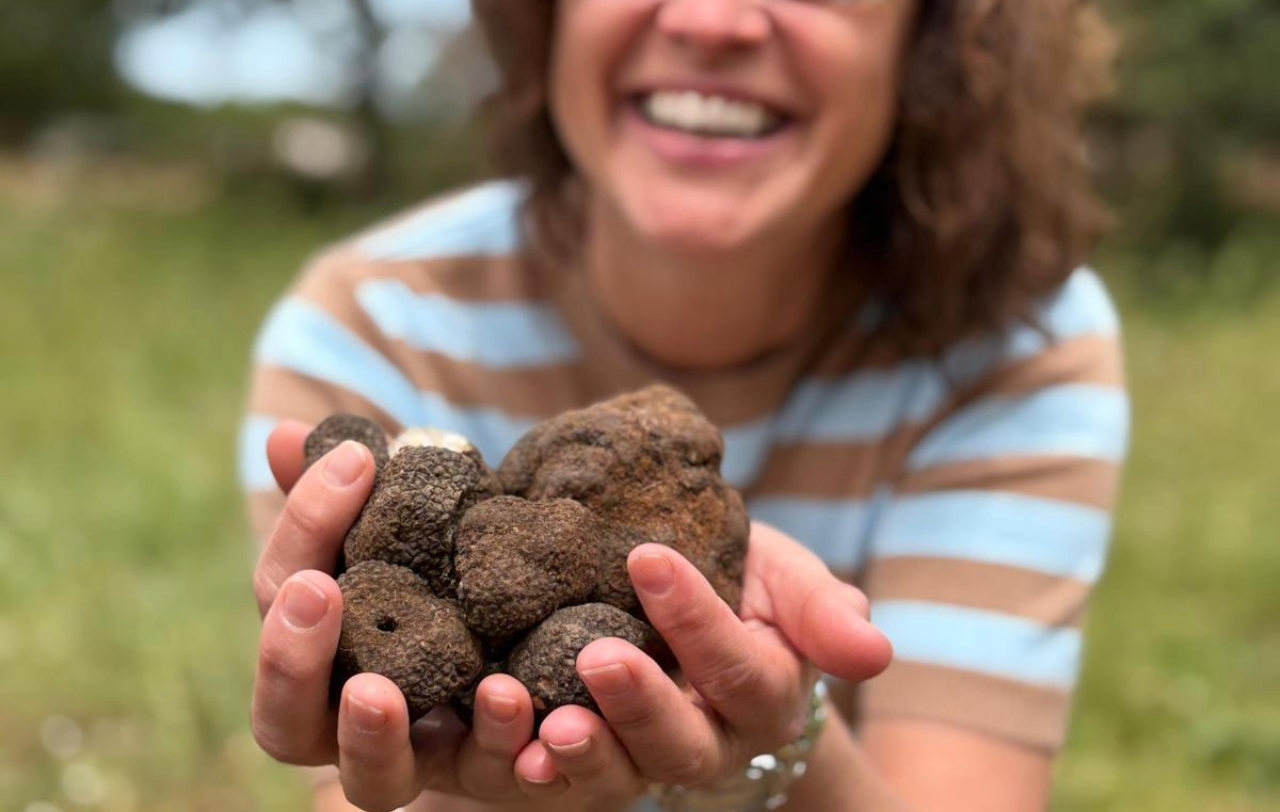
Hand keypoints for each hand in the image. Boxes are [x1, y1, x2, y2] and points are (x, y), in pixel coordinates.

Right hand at [249, 422, 559, 810]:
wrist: (547, 646)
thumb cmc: (448, 579)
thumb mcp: (409, 531)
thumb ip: (348, 496)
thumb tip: (287, 435)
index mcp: (320, 651)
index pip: (281, 595)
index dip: (306, 528)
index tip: (358, 462)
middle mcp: (353, 719)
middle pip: (286, 722)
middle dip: (288, 659)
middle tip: (317, 590)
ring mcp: (420, 758)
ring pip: (369, 782)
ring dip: (368, 737)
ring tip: (377, 691)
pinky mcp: (490, 770)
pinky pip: (484, 773)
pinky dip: (494, 742)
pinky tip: (510, 696)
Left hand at [510, 524, 892, 799]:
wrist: (691, 597)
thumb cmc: (743, 580)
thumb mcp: (784, 577)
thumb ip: (822, 610)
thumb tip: (875, 652)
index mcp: (768, 697)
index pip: (740, 669)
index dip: (697, 620)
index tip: (646, 556)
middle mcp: (715, 743)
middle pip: (684, 743)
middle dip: (642, 705)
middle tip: (598, 657)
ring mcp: (652, 759)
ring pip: (628, 774)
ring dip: (589, 752)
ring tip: (551, 727)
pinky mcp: (599, 760)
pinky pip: (572, 779)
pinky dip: (540, 767)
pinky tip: (518, 750)